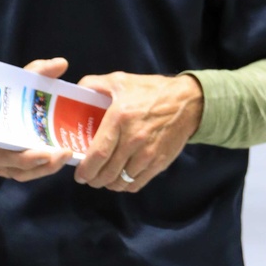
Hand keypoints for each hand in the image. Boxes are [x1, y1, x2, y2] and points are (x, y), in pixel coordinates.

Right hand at [0, 57, 73, 179]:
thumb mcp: (13, 80)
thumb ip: (37, 71)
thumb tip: (61, 63)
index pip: (7, 153)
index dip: (29, 157)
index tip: (49, 152)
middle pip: (19, 168)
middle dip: (44, 164)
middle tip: (65, 153)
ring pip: (23, 174)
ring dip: (45, 169)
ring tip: (66, 157)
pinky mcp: (6, 167)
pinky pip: (24, 173)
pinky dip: (41, 169)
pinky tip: (59, 159)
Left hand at [72, 72, 204, 191]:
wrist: (189, 102)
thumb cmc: (152, 91)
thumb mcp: (121, 80)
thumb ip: (94, 84)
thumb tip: (76, 91)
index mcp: (120, 118)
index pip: (98, 154)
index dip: (85, 169)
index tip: (79, 174)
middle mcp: (134, 139)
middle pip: (107, 172)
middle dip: (94, 179)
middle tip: (88, 177)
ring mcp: (148, 154)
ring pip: (121, 181)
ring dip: (108, 184)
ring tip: (103, 178)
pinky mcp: (159, 163)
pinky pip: (137, 183)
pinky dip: (125, 186)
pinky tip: (121, 179)